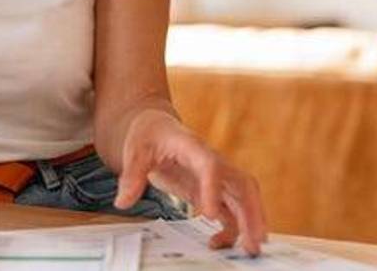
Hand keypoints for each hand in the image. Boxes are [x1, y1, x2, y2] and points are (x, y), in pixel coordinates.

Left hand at [115, 110, 267, 255]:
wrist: (156, 127)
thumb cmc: (149, 134)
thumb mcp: (135, 150)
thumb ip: (131, 175)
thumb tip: (123, 201)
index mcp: (193, 147)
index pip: (210, 166)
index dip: (213, 188)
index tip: (209, 214)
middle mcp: (212, 162)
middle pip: (241, 183)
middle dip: (251, 211)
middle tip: (254, 239)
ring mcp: (215, 178)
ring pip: (243, 198)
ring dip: (251, 222)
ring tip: (251, 249)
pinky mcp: (212, 191)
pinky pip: (230, 209)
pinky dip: (232, 227)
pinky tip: (219, 244)